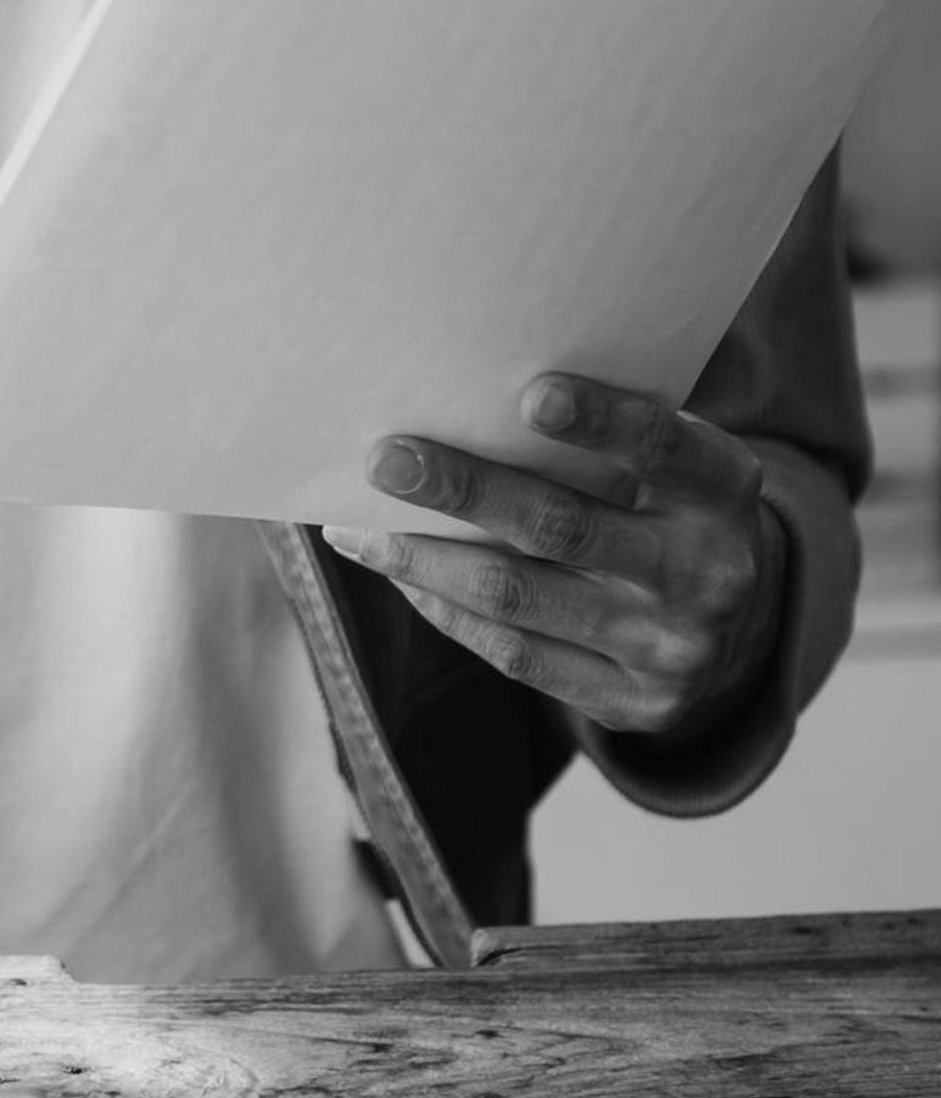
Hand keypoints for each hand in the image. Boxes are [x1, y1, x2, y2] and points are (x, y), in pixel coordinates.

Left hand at [321, 373, 786, 742]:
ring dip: (424, 559)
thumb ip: (601, 444)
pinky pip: (514, 652)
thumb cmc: (665, 515)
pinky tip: (399, 573)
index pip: (665, 449)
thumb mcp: (667, 471)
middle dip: (464, 489)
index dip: (603, 423)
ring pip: (518, 597)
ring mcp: (668, 647)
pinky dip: (445, 609)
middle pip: (561, 528)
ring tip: (359, 528)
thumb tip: (460, 405)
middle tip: (385, 459)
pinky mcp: (629, 702)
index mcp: (724, 494)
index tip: (531, 395)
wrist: (738, 634)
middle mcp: (705, 573)